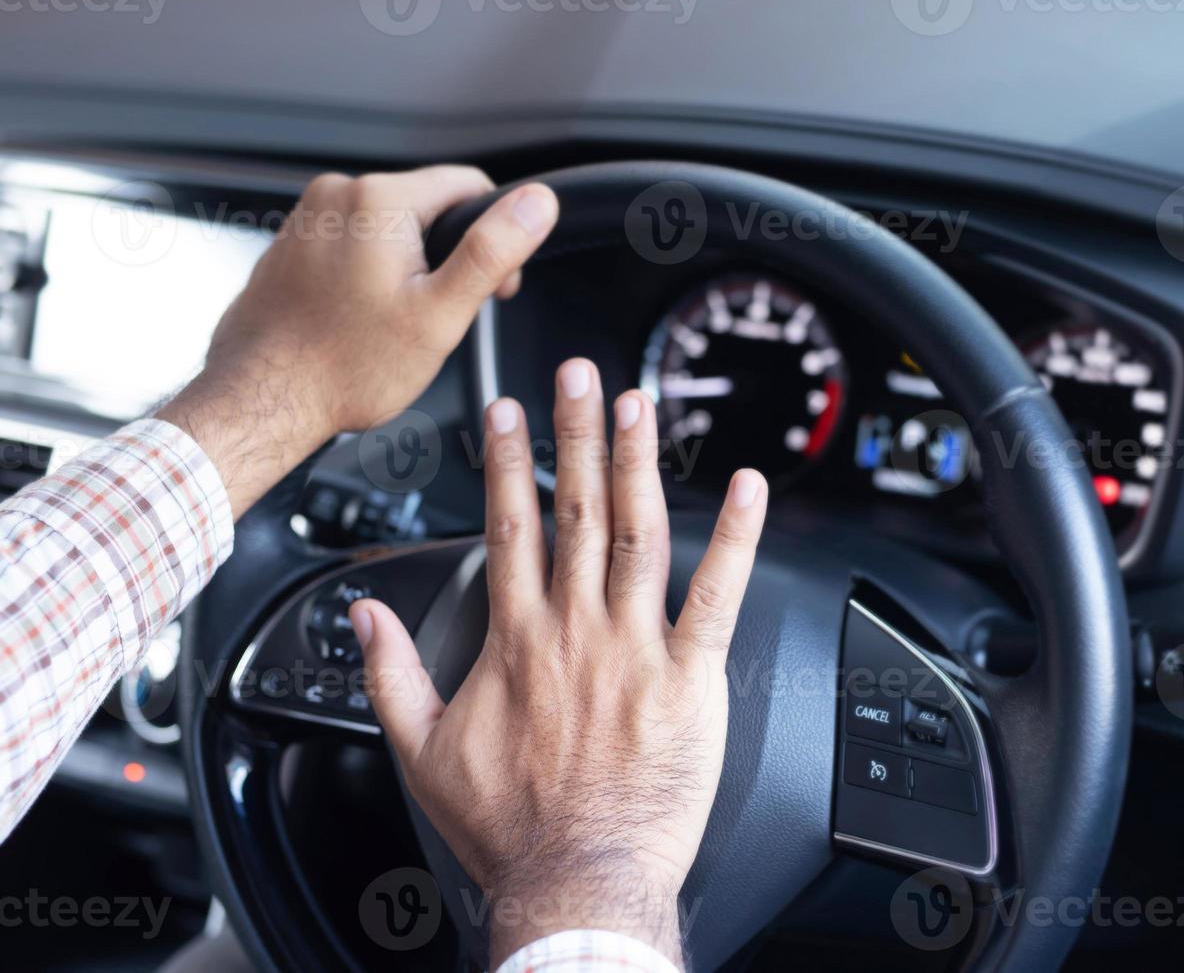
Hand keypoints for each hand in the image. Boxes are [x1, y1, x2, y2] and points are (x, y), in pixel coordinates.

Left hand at [159, 165, 558, 515]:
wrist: (262, 397)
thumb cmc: (345, 366)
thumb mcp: (440, 314)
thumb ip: (492, 251)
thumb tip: (538, 203)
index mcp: (380, 200)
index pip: (471, 185)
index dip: (496, 237)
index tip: (489, 288)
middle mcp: (338, 193)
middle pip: (430, 207)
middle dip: (446, 257)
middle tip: (434, 318)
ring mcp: (310, 214)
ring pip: (393, 227)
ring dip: (408, 268)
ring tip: (390, 322)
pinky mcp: (295, 239)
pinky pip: (355, 243)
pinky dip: (370, 275)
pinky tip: (360, 318)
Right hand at [350, 359, 767, 967]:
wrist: (576, 878)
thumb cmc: (509, 825)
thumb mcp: (420, 751)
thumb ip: (389, 674)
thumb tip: (364, 618)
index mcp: (517, 639)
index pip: (510, 526)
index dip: (507, 461)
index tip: (507, 410)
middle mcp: (575, 628)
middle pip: (575, 509)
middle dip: (576, 433)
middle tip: (580, 374)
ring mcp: (634, 646)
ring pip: (638, 532)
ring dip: (639, 462)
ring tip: (641, 403)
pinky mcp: (688, 677)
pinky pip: (717, 595)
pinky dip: (735, 539)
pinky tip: (750, 489)